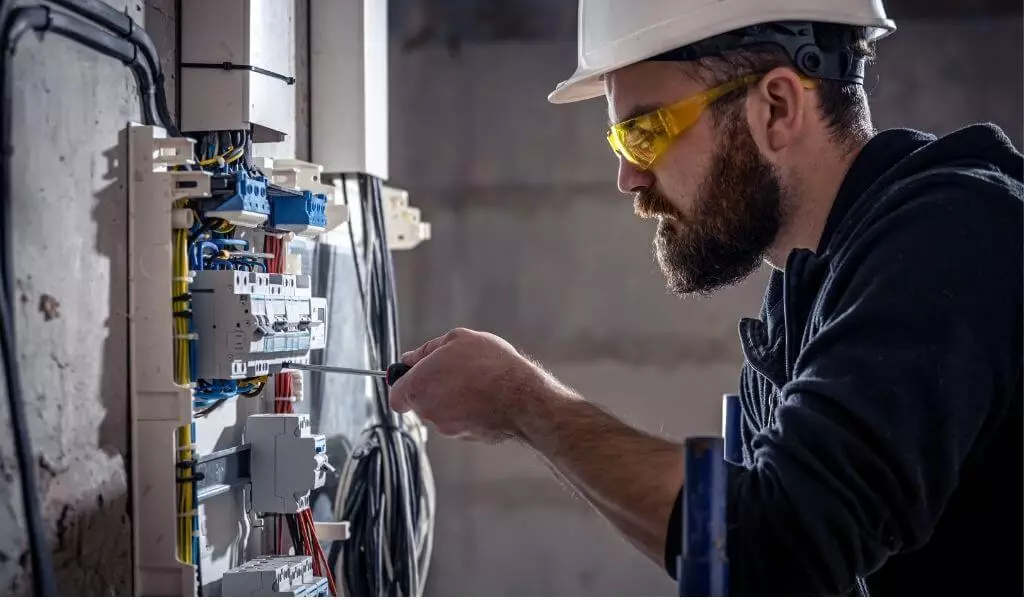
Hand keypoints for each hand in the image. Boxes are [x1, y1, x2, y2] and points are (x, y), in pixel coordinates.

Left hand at [389, 328, 571, 442]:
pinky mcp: (467, 437)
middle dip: (432, 388)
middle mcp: (428, 412)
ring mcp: (447, 428)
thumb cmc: (489, 365)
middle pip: (420, 402)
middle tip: (456, 371)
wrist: (521, 397)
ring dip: (453, 399)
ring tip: (476, 382)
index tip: (416, 375)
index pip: (395, 395)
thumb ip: (427, 350)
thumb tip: (411, 358)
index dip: (403, 384)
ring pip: (442, 412)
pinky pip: (461, 421)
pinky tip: (486, 397)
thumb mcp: (457, 340)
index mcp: (418, 387)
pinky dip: (469, 411)